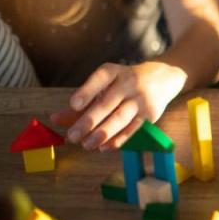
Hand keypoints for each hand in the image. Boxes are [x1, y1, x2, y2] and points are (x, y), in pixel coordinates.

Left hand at [50, 61, 185, 150]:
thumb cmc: (124, 83)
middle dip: (89, 121)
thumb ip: (83, 101)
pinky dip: (119, 139)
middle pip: (108, 103)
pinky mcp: (150, 113)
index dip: (87, 92)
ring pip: (121, 117)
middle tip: (72, 136)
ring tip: (86, 145)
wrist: (162, 78)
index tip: (73, 105)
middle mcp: (129, 82)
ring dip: (103, 133)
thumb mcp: (106, 85)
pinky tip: (105, 147)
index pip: (100, 79)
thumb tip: (56, 118)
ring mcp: (141, 98)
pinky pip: (133, 128)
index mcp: (114, 72)